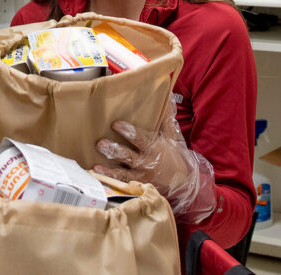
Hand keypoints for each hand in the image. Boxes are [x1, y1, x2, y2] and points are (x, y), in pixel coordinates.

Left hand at [94, 104, 216, 224]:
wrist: (183, 183)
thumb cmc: (174, 156)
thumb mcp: (172, 137)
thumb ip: (166, 119)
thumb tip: (167, 97)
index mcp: (154, 148)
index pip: (141, 139)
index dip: (129, 132)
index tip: (116, 124)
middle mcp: (146, 162)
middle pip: (128, 156)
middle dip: (115, 150)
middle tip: (101, 143)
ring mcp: (140, 174)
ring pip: (122, 171)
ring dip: (109, 168)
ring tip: (97, 165)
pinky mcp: (135, 183)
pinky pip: (121, 182)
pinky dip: (109, 177)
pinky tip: (97, 172)